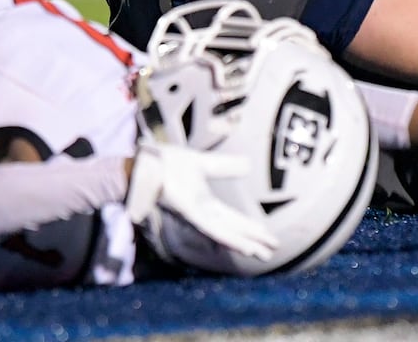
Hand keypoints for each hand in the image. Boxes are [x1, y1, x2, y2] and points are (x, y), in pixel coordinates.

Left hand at [125, 138, 277, 261]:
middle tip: (273, 249)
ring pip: (224, 233)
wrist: (145, 164)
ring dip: (243, 243)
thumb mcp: (203, 163)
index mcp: (205, 204)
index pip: (233, 220)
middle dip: (252, 240)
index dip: (251, 228)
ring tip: (262, 252)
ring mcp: (194, 216)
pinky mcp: (188, 214)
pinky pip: (212, 229)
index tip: (269, 236)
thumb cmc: (166, 165)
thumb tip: (248, 165)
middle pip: (232, 230)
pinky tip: (243, 244)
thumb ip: (225, 166)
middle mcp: (201, 215)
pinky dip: (229, 238)